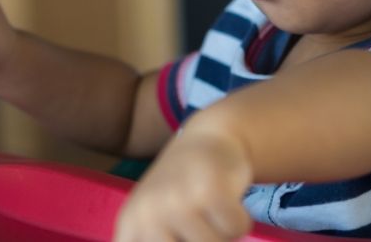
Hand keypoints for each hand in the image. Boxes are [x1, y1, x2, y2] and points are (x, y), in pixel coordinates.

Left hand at [115, 128, 253, 241]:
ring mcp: (177, 199)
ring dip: (222, 235)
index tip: (185, 238)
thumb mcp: (157, 223)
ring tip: (211, 211)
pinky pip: (237, 228)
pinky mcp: (209, 188)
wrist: (207, 139)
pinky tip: (227, 198)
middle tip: (201, 228)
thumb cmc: (181, 192)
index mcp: (130, 229)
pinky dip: (240, 220)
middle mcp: (148, 215)